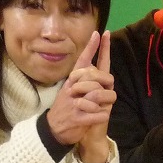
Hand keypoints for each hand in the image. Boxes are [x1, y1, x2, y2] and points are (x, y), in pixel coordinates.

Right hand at [47, 32, 116, 162]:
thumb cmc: (69, 109)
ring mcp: (73, 102)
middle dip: (108, 88)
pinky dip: (102, 117)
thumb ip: (86, 81)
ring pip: (100, 95)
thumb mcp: (74, 91)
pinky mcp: (77, 117)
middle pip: (98, 78)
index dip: (92, 47)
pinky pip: (99, 114)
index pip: (84, 60)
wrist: (55, 130)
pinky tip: (97, 118)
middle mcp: (72, 88)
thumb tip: (98, 67)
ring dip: (106, 104)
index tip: (99, 33)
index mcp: (73, 80)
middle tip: (106, 97)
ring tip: (101, 108)